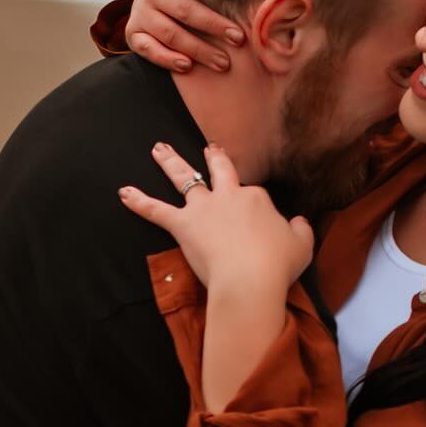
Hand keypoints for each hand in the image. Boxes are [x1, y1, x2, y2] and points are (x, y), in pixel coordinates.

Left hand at [119, 143, 313, 294]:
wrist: (250, 279)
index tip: (259, 221)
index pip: (253, 194)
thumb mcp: (302, 245)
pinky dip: (139, 202)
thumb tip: (299, 222)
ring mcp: (203, 208)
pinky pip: (156, 211)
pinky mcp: (182, 225)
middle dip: (213, 156)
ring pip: (184, 178)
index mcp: (256, 198)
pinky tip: (123, 193)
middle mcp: (228, 195)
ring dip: (170, 162)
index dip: (255, 207)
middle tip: (208, 147)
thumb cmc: (277, 265)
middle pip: (219, 169)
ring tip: (159, 149)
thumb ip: (301, 229)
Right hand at [125, 0, 246, 73]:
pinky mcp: (133, 33)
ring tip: (223, 63)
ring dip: (198, 49)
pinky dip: (167, 59)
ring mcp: (141, 11)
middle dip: (213, 25)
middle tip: (239, 38)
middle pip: (184, 9)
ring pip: (170, 33)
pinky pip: (148, 49)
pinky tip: (188, 66)